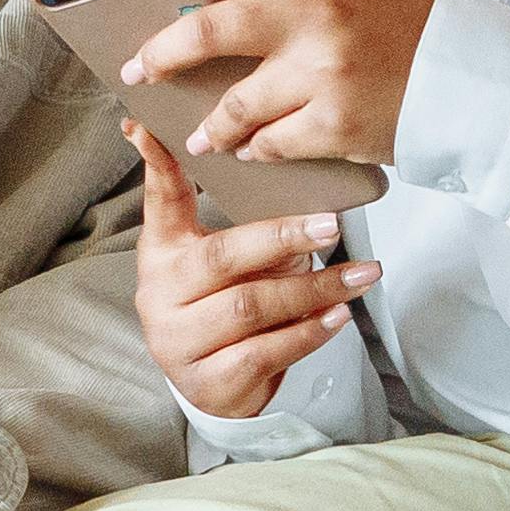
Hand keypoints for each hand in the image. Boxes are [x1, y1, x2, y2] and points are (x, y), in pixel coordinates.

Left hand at [96, 0, 437, 172]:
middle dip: (162, 54)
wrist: (481, 81)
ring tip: (204, 134)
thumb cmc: (411, 30)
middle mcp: (315, 12)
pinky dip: (257, 150)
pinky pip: (270, 143)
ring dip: (212, 125)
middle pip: (209, 29)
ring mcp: (324, 71)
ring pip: (235, 104)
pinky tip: (257, 150)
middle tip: (139, 69)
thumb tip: (212, 8)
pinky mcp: (336, 124)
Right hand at [130, 133, 377, 421]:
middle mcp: (160, 294)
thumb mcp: (227, 262)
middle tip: (331, 226)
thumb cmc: (226, 307)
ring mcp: (178, 341)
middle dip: (282, 238)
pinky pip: (266, 351)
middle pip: (222, 257)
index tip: (150, 124)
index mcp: (163, 252)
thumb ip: (249, 227)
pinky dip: (308, 332)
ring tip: (360, 275)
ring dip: (314, 288)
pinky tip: (337, 316)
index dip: (157, 162)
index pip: (159, 200)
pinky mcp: (209, 381)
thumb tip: (305, 197)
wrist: (218, 385)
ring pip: (252, 307)